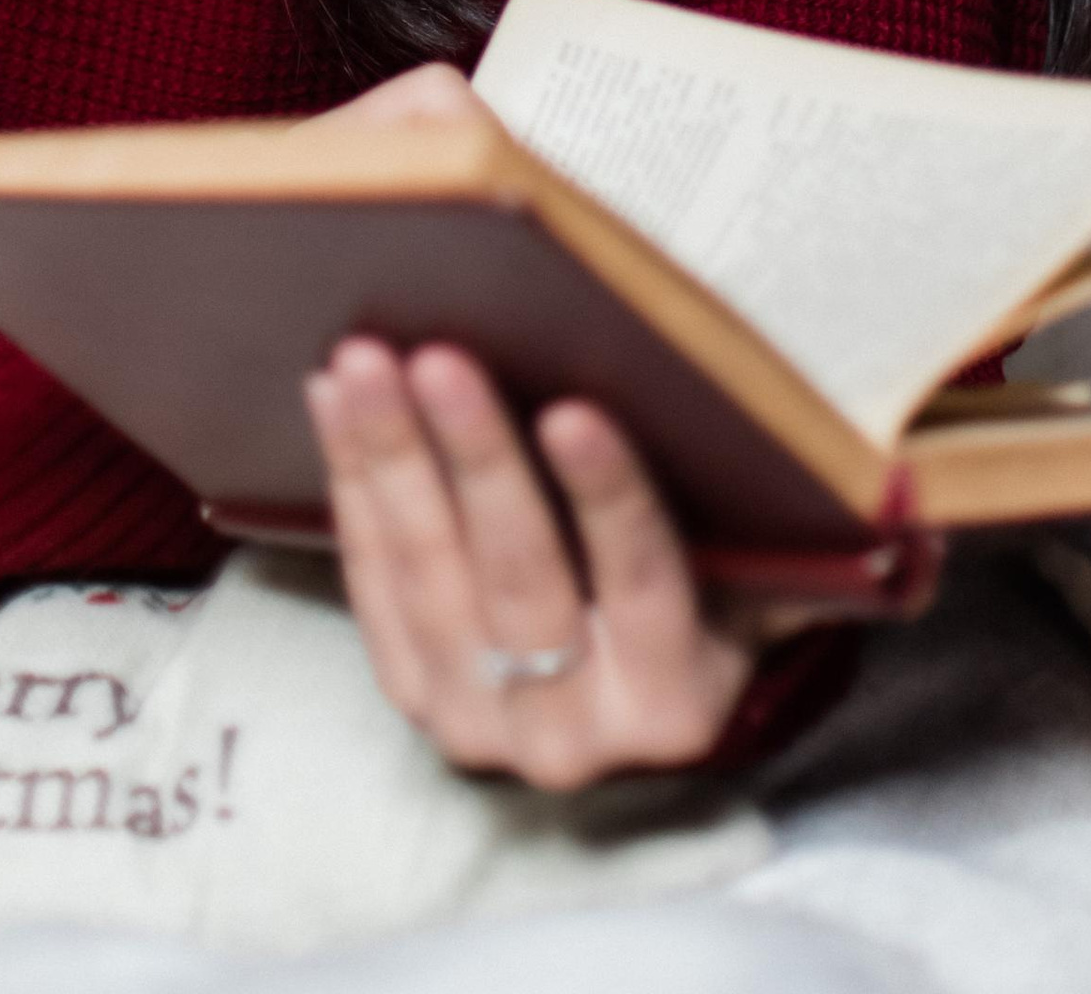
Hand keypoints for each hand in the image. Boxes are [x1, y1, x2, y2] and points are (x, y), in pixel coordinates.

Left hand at [304, 332, 758, 788]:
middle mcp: (578, 730)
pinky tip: (333, 400)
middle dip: (475, 459)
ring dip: (390, 458)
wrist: (634, 695)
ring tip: (365, 361)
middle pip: (519, 580)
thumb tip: (746, 401)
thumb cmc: (708, 588)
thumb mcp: (751, 570)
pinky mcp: (416, 699)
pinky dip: (352, 486)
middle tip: (440, 358)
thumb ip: (757, 511)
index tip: (571, 412)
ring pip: (429, 580)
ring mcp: (484, 726)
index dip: (606, 498)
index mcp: (677, 698)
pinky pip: (372, 589)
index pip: (645, 586)